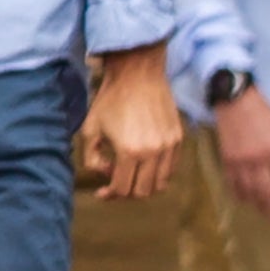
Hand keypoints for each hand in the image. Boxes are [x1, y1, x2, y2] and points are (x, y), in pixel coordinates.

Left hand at [83, 44, 179, 200]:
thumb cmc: (110, 100)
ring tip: (129, 173)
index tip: (101, 192)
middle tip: (114, 183)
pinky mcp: (179, 139)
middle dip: (126, 192)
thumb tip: (103, 173)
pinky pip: (171, 168)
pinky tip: (144, 163)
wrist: (137, 75)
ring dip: (144, 184)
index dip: (110, 195)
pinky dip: (158, 173)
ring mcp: (170, 147)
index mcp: (129, 152)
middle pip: (143, 191)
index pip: (123, 189)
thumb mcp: (90, 128)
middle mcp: (154, 153)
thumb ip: (91, 157)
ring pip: (161, 183)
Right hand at [222, 89, 269, 217]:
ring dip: (258, 204)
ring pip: (250, 191)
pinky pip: (233, 182)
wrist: (235, 100)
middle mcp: (260, 158)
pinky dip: (239, 194)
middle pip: (268, 192)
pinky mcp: (227, 158)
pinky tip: (245, 199)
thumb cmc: (265, 115)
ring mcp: (241, 159)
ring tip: (263, 210)